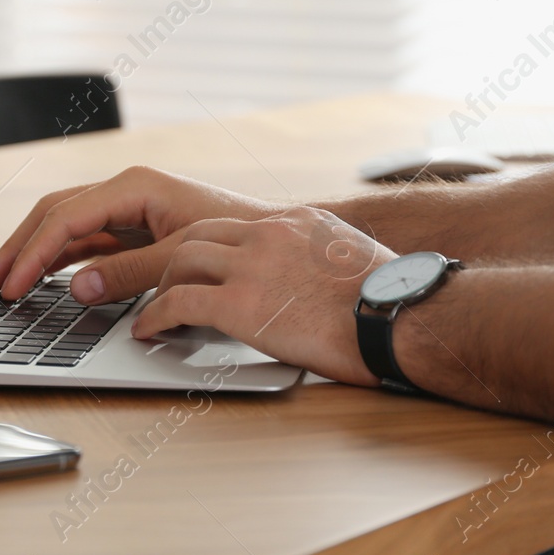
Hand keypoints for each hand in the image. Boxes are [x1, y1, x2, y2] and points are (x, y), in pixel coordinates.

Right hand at [0, 166, 284, 300]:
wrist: (274, 238)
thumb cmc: (238, 236)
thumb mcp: (182, 255)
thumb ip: (129, 272)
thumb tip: (77, 287)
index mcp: (134, 186)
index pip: (66, 217)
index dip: (33, 253)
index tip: (13, 285)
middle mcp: (125, 192)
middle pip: (54, 215)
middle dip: (19, 249)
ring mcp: (128, 210)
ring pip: (64, 228)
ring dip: (33, 255)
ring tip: (4, 285)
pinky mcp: (134, 231)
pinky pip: (85, 242)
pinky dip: (58, 261)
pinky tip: (41, 281)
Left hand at [130, 207, 396, 386]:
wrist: (403, 316)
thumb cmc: (392, 302)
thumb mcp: (355, 261)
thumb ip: (325, 260)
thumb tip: (323, 280)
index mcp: (297, 222)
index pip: (235, 225)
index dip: (207, 245)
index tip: (196, 264)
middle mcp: (269, 233)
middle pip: (197, 234)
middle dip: (172, 260)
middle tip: (160, 283)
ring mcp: (253, 265)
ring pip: (180, 260)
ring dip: (159, 286)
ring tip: (150, 310)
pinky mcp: (241, 302)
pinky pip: (180, 302)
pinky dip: (156, 316)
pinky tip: (150, 332)